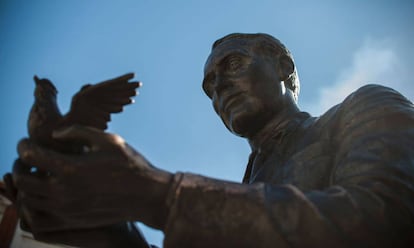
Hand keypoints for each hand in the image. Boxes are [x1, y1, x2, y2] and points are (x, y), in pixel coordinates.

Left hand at [13, 125, 172, 234]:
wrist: (147, 197)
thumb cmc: (131, 165)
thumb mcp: (109, 140)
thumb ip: (79, 131)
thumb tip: (56, 134)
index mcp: (72, 168)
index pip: (31, 155)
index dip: (24, 145)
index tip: (27, 143)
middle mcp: (65, 191)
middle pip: (22, 180)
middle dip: (18, 166)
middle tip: (26, 160)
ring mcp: (67, 209)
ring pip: (28, 200)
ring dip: (25, 186)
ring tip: (34, 176)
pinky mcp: (72, 220)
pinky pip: (39, 217)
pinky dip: (34, 205)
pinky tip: (44, 195)